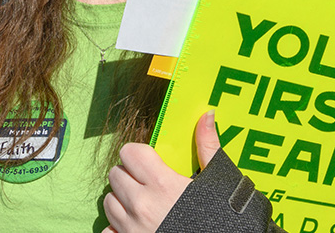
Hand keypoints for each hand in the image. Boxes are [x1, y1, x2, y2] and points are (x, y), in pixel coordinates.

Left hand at [103, 110, 220, 232]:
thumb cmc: (226, 220)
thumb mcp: (220, 181)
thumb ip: (208, 146)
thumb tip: (206, 114)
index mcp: (162, 184)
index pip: (128, 153)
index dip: (139, 154)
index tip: (151, 162)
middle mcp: (141, 206)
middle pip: (116, 175)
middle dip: (130, 176)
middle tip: (150, 183)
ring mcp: (132, 229)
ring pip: (109, 202)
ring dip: (123, 200)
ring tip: (145, 204)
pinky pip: (108, 231)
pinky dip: (118, 228)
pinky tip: (137, 226)